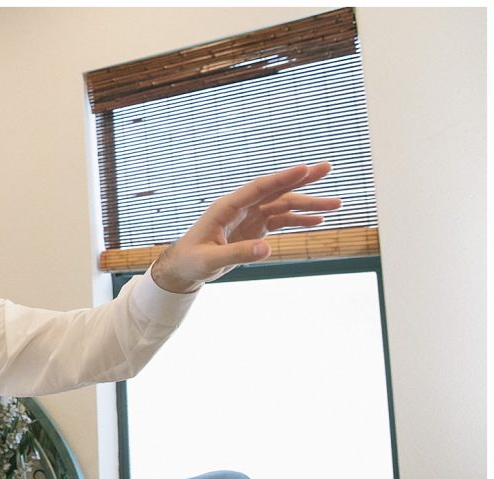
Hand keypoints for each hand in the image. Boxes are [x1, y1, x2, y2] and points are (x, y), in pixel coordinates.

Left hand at [151, 163, 341, 294]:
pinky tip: (317, 221)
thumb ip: (238, 254)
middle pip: (277, 190)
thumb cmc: (192, 261)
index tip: (304, 168)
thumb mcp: (211, 261)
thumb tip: (267, 250)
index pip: (260, 188)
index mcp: (228, 206)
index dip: (283, 178)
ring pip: (284, 206)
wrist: (184, 268)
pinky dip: (299, 221)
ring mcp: (251, 216)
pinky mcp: (255, 228)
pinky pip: (281, 222)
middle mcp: (243, 206)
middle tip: (328, 169)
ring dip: (308, 205)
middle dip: (304, 181)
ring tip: (335, 205)